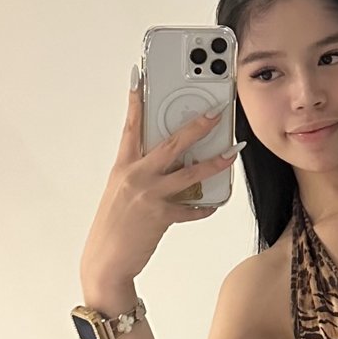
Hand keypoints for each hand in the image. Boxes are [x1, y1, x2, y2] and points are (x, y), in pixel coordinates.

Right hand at [79, 79, 235, 288]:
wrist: (105, 261)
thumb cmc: (113, 226)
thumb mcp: (121, 191)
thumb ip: (141, 172)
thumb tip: (171, 161)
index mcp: (123, 166)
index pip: (131, 126)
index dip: (135, 101)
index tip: (140, 77)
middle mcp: (135, 176)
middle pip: (171, 143)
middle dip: (197, 126)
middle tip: (216, 113)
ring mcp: (148, 195)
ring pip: (189, 173)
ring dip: (215, 162)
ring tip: (232, 153)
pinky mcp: (161, 216)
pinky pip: (191, 208)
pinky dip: (204, 207)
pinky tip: (213, 205)